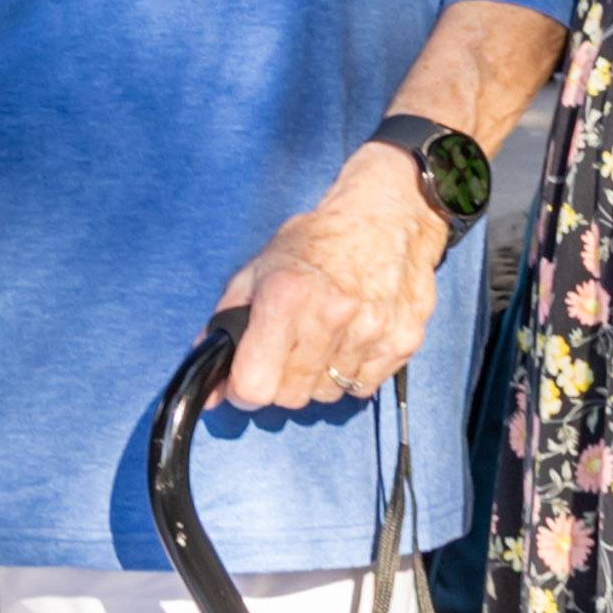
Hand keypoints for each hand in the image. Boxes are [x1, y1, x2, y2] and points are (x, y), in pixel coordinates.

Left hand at [212, 151, 448, 412]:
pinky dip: (353, 373)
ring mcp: (370, 330)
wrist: (385, 216)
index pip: (255, 386)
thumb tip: (210, 387)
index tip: (247, 379)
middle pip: (290, 397)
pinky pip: (364, 387)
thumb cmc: (317, 242)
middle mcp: (329, 315)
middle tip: (288, 350)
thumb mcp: (257, 271)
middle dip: (281, 383)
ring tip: (324, 338)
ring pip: (327, 395)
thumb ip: (226, 325)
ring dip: (319, 377)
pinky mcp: (402, 340)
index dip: (243, 389)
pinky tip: (351, 339)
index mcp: (285, 296)